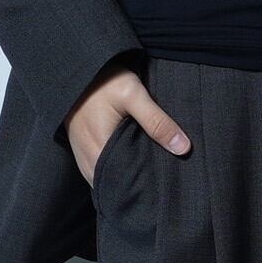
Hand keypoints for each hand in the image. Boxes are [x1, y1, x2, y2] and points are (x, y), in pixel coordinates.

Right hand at [65, 63, 190, 185]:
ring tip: (146, 184)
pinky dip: (111, 172)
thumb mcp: (134, 94)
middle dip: (132, 189)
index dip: (138, 192)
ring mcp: (81, 153)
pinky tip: (129, 169)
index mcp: (98, 149)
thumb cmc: (105, 79)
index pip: (119, 186)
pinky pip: (96, 168)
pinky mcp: (81, 146)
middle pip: (111, 186)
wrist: (77, 66)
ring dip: (121, 182)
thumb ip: (157, 122)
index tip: (159, 196)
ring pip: (102, 179)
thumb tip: (183, 148)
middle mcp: (86, 157)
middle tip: (158, 192)